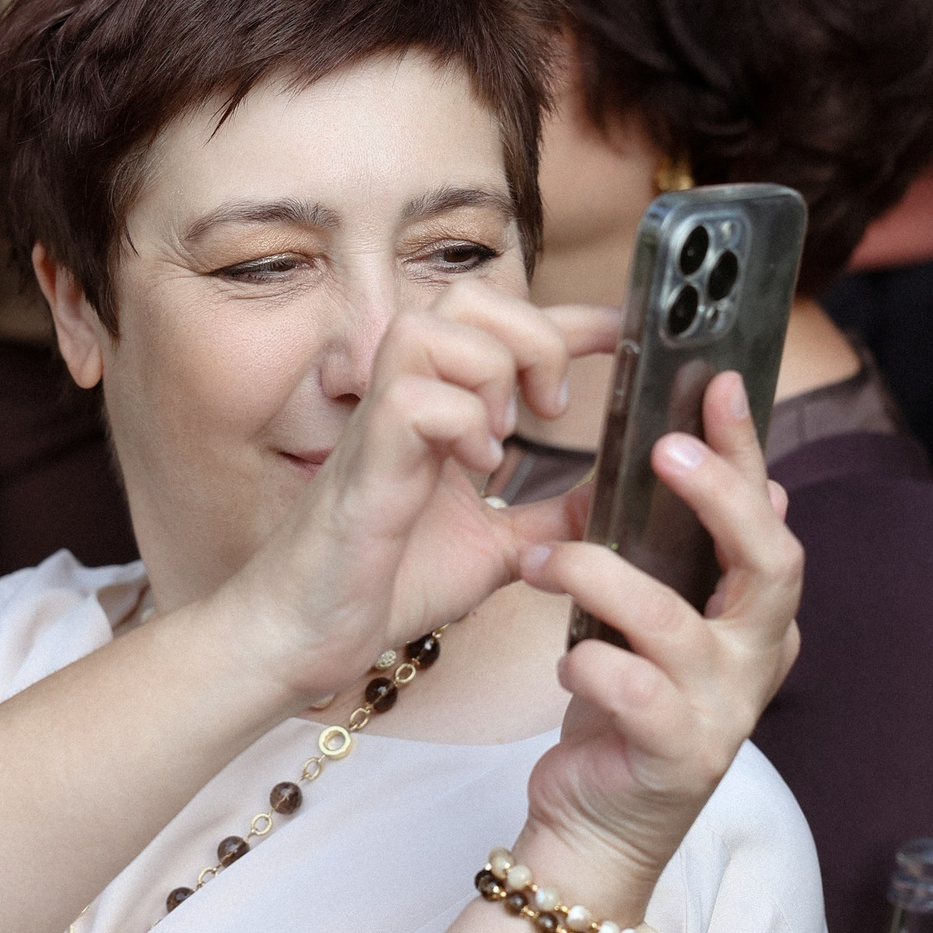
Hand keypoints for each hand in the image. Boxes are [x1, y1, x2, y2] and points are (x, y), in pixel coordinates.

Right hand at [222, 279, 619, 708]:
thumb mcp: (498, 546)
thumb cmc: (386, 583)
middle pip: (467, 297)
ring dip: (490, 369)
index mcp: (440, 408)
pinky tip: (474, 468)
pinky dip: (461, 422)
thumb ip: (552, 518)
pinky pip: (412, 398)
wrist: (308, 635)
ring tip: (504, 436)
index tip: (624, 334)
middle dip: (531, 335)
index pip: (506, 328)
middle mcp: (406, 399)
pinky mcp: (364, 463)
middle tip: (549, 408)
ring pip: (432, 325)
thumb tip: (614, 499)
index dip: (572, 317)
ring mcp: (380, 425)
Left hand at [515, 371, 801, 909]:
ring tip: (541, 559)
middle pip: (768, 564)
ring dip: (598, 577)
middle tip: (663, 449)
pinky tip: (562, 659)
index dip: (745, 451)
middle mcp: (757, 660)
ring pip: (673, 622)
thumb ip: (678, 553)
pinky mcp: (677, 756)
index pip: (768, 517)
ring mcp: (725, 711)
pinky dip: (586, 663)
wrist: (594, 823)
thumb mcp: (649, 617)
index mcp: (754, 616)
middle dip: (717, 498)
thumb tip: (710, 465)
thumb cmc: (621, 705)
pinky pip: (631, 691)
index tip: (715, 384)